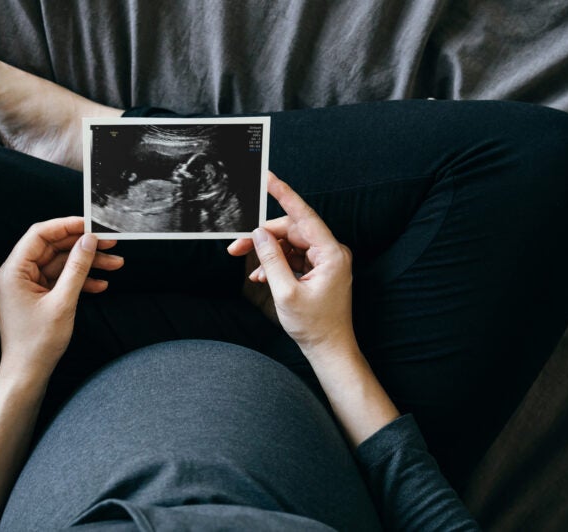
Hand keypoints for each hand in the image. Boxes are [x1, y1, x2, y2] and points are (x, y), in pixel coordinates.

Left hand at [0, 216, 122, 379]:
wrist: (27, 374)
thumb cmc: (37, 343)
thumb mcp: (63, 303)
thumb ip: (77, 268)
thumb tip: (89, 241)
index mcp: (13, 271)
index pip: (39, 235)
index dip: (66, 226)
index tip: (91, 224)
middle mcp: (17, 275)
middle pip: (53, 248)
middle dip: (83, 246)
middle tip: (110, 243)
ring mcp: (28, 286)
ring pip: (61, 264)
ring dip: (87, 264)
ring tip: (115, 264)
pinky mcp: (38, 297)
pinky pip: (60, 280)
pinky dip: (80, 281)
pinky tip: (101, 284)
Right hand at [228, 172, 356, 359]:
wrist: (329, 349)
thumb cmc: (314, 326)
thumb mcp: (286, 293)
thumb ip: (271, 260)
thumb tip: (259, 235)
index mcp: (331, 253)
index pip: (304, 216)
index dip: (284, 195)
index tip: (269, 178)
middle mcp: (331, 253)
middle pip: (291, 231)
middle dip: (263, 237)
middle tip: (236, 246)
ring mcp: (325, 261)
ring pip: (289, 245)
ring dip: (268, 254)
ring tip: (249, 268)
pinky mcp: (318, 270)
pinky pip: (293, 258)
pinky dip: (276, 264)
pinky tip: (261, 276)